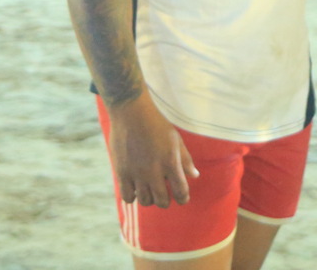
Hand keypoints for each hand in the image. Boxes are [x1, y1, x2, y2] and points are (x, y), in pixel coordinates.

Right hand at [107, 92, 198, 207]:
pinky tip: (136, 188)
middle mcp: (154, 172)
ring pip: (145, 201)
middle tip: (164, 194)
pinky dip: (133, 196)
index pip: (181, 192)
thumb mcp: (176, 140)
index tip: (182, 198)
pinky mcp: (122, 172)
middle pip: (162, 201)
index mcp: (171, 163)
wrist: (132, 113)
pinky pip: (127, 197)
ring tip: (150, 190)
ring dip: (150, 199)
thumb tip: (195, 176)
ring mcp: (136, 173)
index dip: (183, 199)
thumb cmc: (157, 125)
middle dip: (166, 201)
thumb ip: (185, 160)